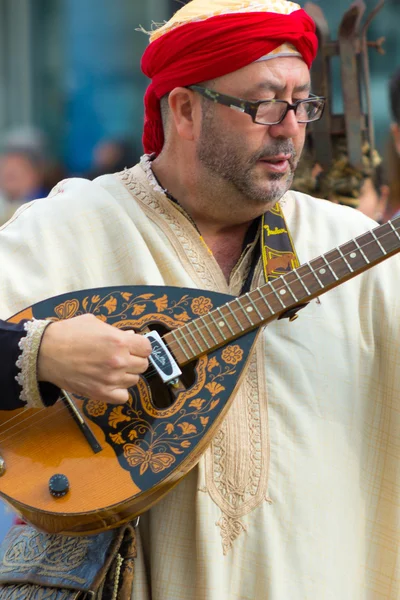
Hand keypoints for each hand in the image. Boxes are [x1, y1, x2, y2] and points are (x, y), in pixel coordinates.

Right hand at [37, 314, 151, 403]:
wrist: (45, 352)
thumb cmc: (69, 334)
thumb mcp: (95, 323)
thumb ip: (116, 331)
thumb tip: (132, 335)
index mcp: (119, 341)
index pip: (147, 348)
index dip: (140, 346)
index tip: (133, 346)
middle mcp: (119, 360)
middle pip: (143, 365)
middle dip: (134, 360)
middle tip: (120, 357)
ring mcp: (111, 379)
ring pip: (134, 380)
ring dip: (126, 375)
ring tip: (110, 369)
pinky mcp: (101, 393)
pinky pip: (123, 396)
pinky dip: (119, 391)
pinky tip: (109, 382)